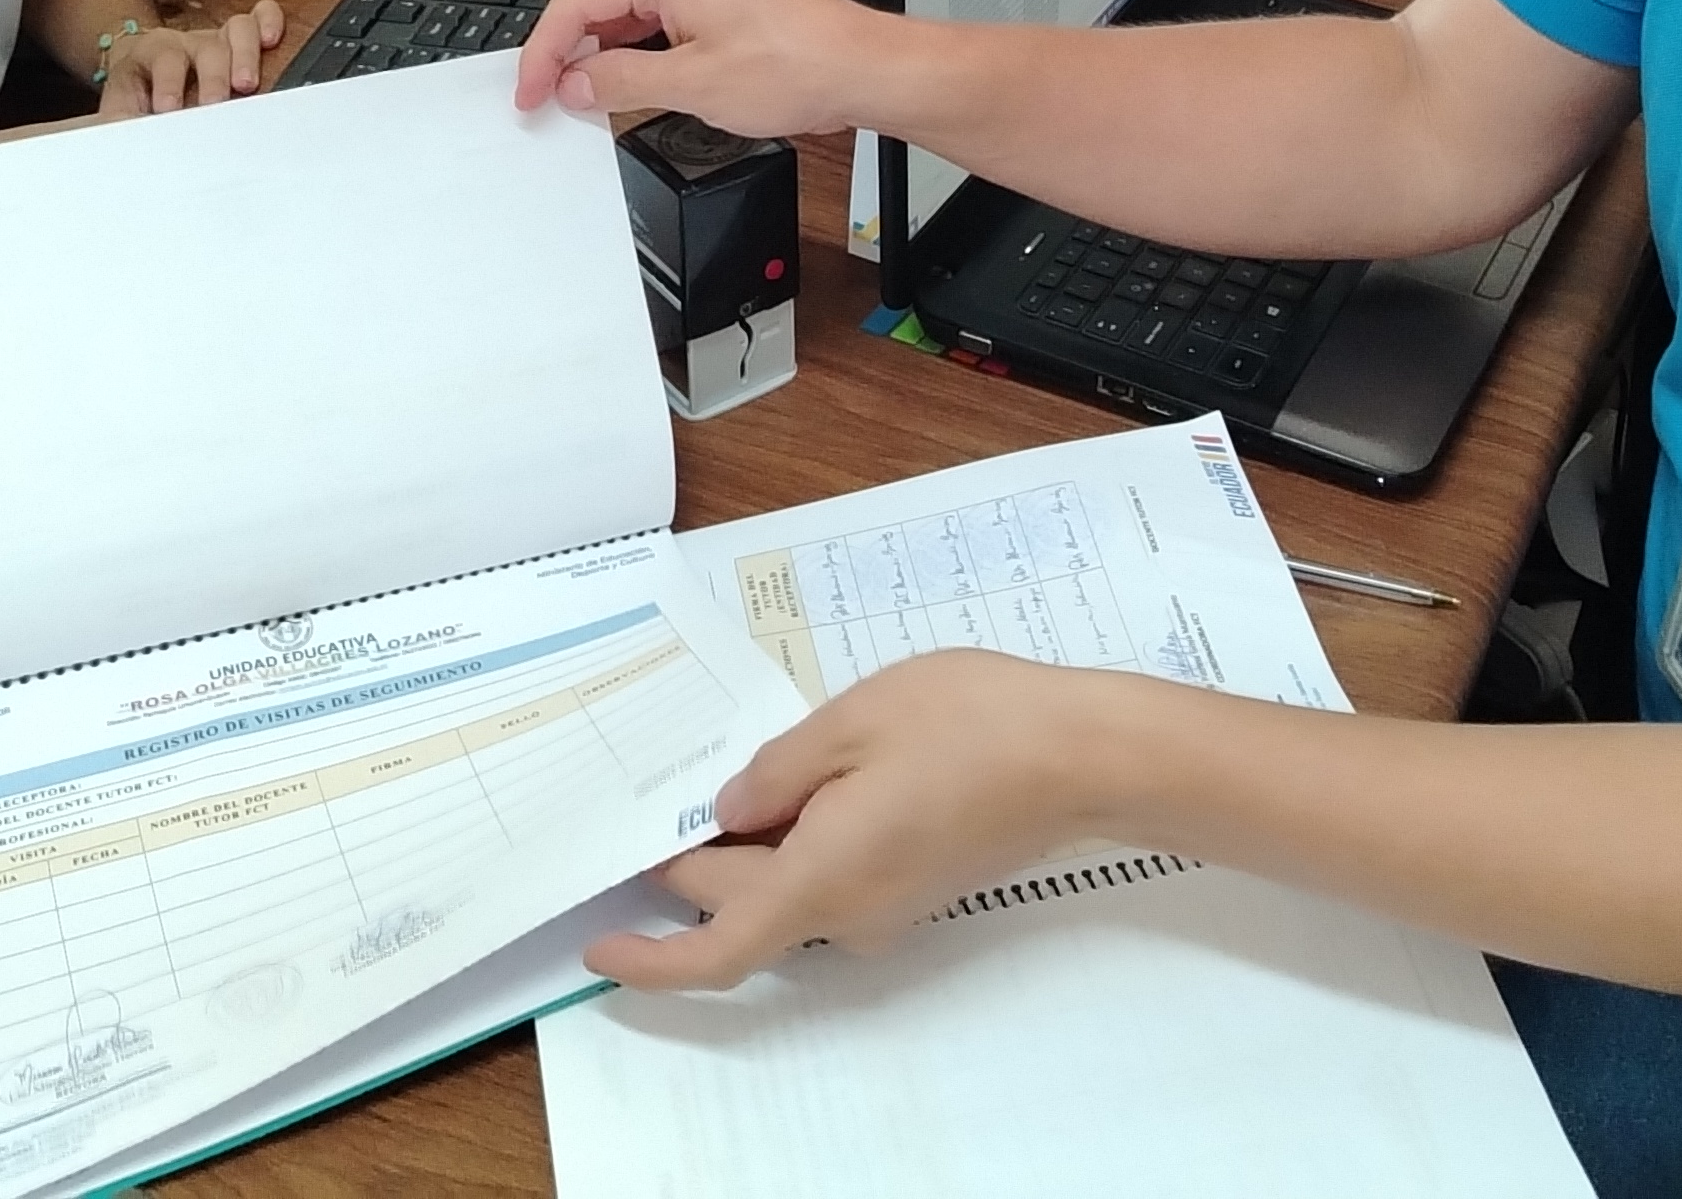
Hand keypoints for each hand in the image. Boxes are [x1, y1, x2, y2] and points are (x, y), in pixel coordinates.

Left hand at [98, 1, 285, 114]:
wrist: (139, 76)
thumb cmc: (136, 99)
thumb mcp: (121, 113)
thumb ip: (124, 127)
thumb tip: (127, 148)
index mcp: (153, 56)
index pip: (163, 60)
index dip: (169, 83)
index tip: (170, 109)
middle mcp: (189, 43)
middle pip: (206, 47)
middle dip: (213, 77)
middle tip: (215, 105)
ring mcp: (218, 39)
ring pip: (238, 28)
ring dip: (245, 55)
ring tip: (247, 85)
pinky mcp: (242, 39)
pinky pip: (261, 16)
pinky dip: (270, 24)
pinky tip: (272, 41)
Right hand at [510, 0, 885, 138]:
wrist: (862, 68)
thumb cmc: (799, 62)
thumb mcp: (692, 84)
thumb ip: (622, 83)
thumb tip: (577, 84)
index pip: (577, 1)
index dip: (544, 51)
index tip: (529, 91)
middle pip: (598, 4)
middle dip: (570, 54)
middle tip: (547, 101)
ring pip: (627, 17)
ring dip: (604, 59)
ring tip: (585, 103)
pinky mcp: (719, 1)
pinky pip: (658, 23)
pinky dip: (638, 56)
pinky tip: (630, 90)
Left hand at [584, 652, 1128, 990]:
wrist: (1081, 754)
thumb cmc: (969, 724)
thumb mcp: (851, 722)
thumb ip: (775, 772)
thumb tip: (726, 812)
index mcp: (821, 879)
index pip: (716, 949)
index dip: (649, 960)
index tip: (599, 950)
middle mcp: (850, 913)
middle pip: (745, 905)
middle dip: (694, 863)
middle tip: (663, 795)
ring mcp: (888, 908)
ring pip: (789, 890)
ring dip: (750, 849)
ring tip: (737, 773)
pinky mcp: (916, 887)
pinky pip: (831, 877)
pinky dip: (797, 842)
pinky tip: (803, 780)